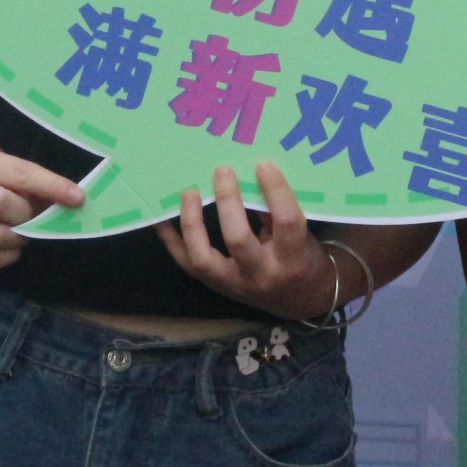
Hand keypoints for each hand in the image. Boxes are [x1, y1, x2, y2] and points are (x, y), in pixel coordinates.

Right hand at [0, 147, 83, 269]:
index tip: (78, 198)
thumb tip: (74, 202)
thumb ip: (39, 185)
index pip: (21, 174)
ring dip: (18, 239)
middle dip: (26, 216)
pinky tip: (10, 248)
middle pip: (1, 205)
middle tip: (32, 218)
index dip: (52, 186)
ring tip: (21, 232)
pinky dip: (5, 257)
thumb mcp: (12, 171)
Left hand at [156, 163, 332, 318]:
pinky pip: (187, 264)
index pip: (285, 221)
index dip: (275, 190)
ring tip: (189, 192)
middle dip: (227, 202)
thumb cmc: (303, 259)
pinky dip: (172, 240)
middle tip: (222, 170)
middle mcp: (262, 274)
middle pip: (238, 239)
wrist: (300, 302)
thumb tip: (250, 173)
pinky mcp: (217, 287)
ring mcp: (235, 284)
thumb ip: (276, 211)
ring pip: (203, 258)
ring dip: (192, 223)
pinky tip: (162, 217)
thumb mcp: (303, 236)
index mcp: (293, 258)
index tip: (263, 164)